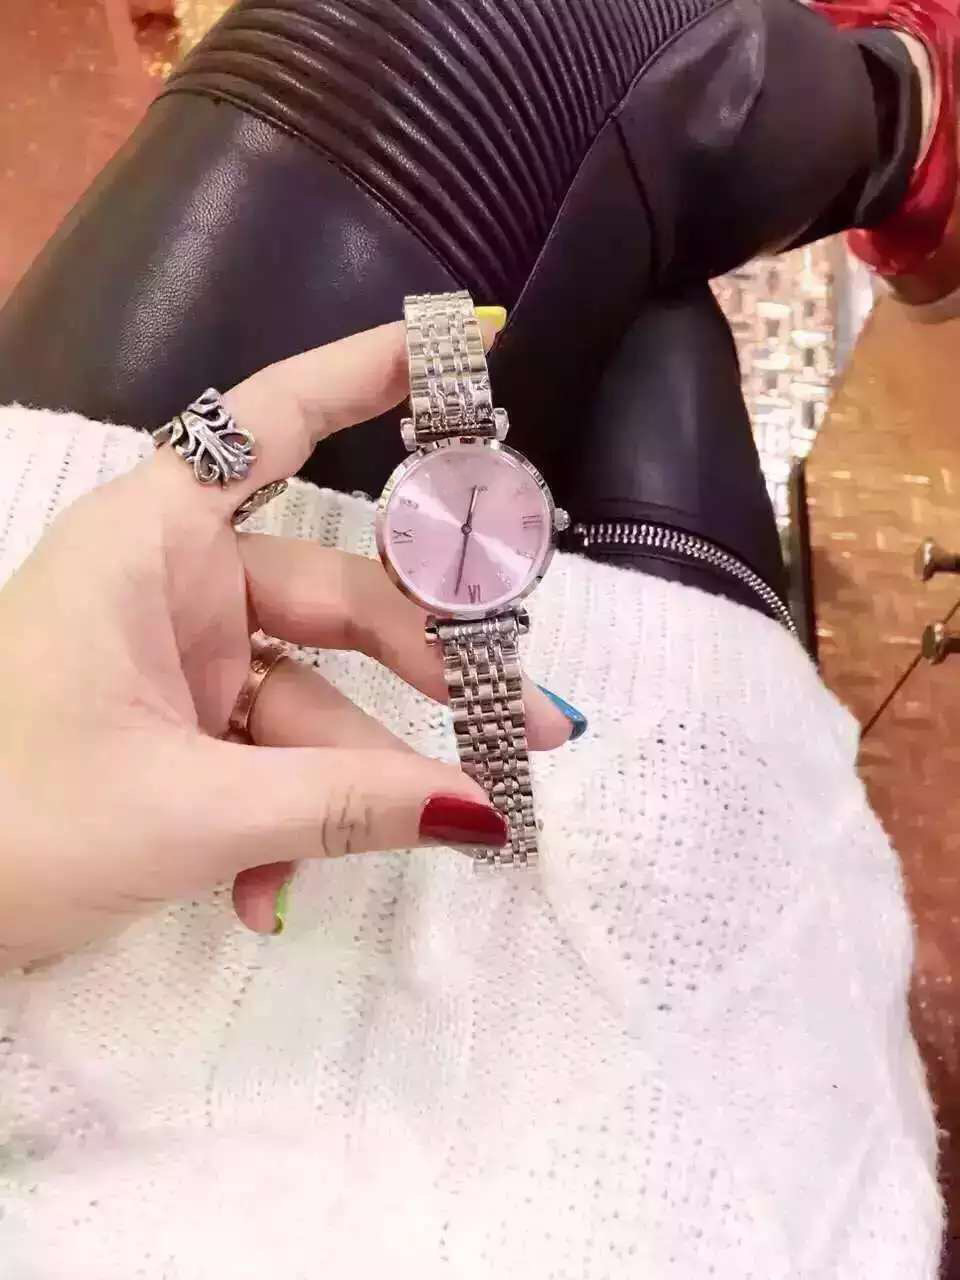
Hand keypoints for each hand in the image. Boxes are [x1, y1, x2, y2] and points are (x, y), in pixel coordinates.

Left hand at [0, 322, 571, 969]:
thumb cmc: (8, 828)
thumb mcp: (188, 814)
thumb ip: (343, 805)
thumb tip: (484, 814)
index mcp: (150, 545)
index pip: (268, 423)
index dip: (363, 374)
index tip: (464, 344)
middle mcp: (168, 581)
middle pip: (333, 594)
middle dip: (429, 666)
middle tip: (530, 729)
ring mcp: (172, 656)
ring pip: (306, 693)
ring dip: (346, 780)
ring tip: (414, 843)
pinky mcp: (169, 721)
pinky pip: (259, 751)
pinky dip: (278, 816)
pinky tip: (263, 896)